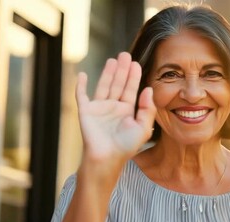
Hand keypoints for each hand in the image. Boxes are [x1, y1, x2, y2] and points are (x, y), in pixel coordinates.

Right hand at [75, 52, 155, 172]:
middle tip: (125, 54)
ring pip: (103, 86)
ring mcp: (99, 109)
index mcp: (127, 111)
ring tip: (113, 60)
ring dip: (107, 73)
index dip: (133, 77)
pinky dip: (81, 85)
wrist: (107, 158)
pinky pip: (82, 96)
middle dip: (122, 70)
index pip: (131, 90)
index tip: (136, 64)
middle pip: (118, 84)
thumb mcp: (143, 128)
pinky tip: (83, 75)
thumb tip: (148, 89)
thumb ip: (147, 109)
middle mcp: (113, 107)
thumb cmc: (126, 146)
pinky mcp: (86, 111)